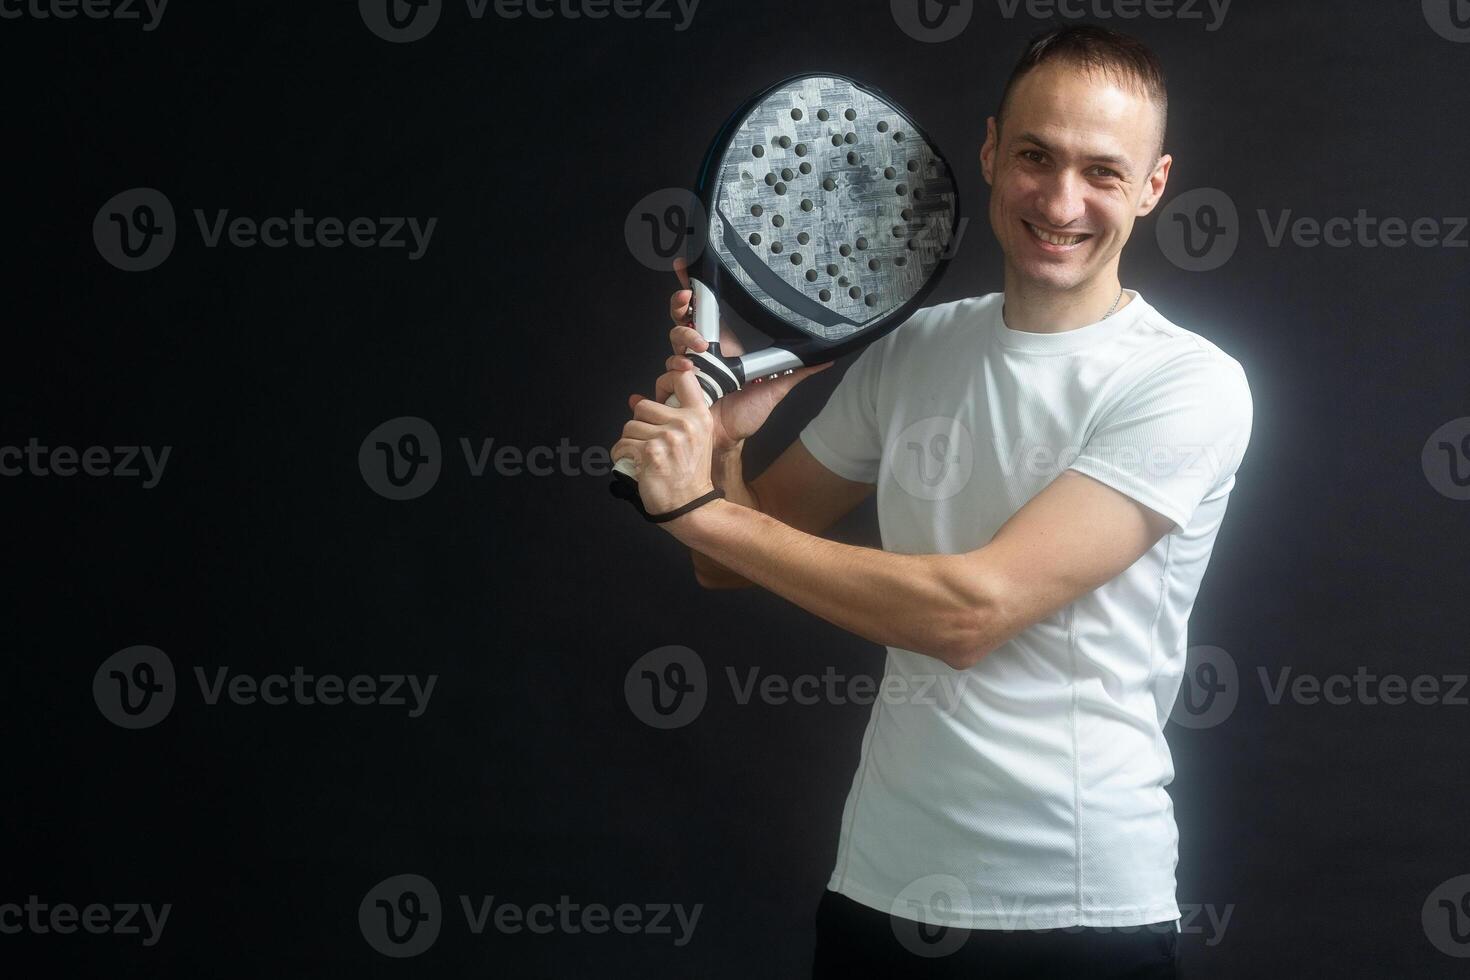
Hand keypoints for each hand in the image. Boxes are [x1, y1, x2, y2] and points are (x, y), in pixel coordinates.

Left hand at [611, 367, 716, 515]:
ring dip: (629, 442)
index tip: (659, 394)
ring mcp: (669, 437)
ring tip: (641, 456)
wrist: (691, 506)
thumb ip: (668, 415)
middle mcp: (686, 423)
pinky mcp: (651, 452)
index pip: (682, 376)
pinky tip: (633, 463)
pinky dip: (621, 454)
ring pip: (630, 426)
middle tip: (648, 443)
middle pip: (643, 405)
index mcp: (699, 415)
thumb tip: (633, 398)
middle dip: (639, 424)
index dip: (666, 379)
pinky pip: (622, 444)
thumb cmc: (689, 475)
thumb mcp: (692, 439)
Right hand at [654, 257, 830, 457]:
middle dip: (681, 305)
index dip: (692, 287)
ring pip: (673, 341)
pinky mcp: (674, 388)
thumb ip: (797, 370)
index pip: (704, 310)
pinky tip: (687, 374)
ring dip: (684, 340)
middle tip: (689, 302)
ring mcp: (685, 369)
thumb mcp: (776, 387)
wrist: (729, 441)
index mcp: (721, 345)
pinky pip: (666, 373)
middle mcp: (700, 352)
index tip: (686, 267)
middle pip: (682, 318)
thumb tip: (829, 357)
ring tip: (699, 352)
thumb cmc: (746, 413)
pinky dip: (674, 372)